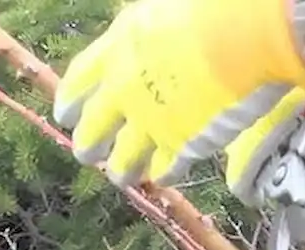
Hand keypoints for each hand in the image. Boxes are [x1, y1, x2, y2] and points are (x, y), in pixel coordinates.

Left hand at [52, 0, 304, 189]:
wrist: (240, 35)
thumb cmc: (209, 9)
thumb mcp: (160, 11)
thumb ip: (144, 35)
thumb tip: (144, 41)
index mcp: (117, 49)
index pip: (80, 81)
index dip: (71, 100)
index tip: (65, 115)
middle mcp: (125, 89)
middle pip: (94, 126)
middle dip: (88, 144)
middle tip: (87, 156)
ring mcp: (151, 119)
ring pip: (124, 157)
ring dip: (122, 169)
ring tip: (122, 177)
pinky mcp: (181, 143)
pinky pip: (166, 166)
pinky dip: (162, 172)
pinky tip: (162, 175)